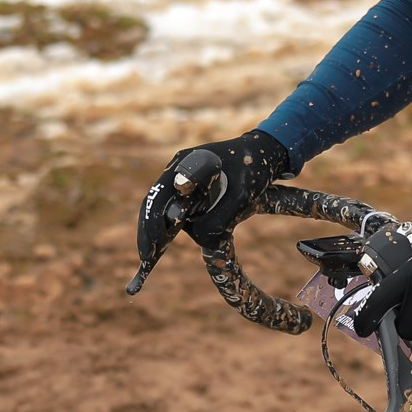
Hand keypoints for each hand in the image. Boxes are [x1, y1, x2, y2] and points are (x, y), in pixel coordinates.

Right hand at [134, 129, 290, 266]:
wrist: (265, 151)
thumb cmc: (253, 168)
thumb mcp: (241, 195)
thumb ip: (219, 217)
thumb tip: (200, 240)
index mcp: (185, 163)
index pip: (160, 195)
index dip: (153, 222)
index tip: (156, 244)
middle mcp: (178, 171)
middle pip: (154, 203)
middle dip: (149, 232)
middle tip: (147, 259)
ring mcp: (182, 181)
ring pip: (163, 209)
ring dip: (157, 232)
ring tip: (151, 259)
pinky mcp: (190, 192)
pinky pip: (175, 211)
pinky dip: (170, 229)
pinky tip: (163, 247)